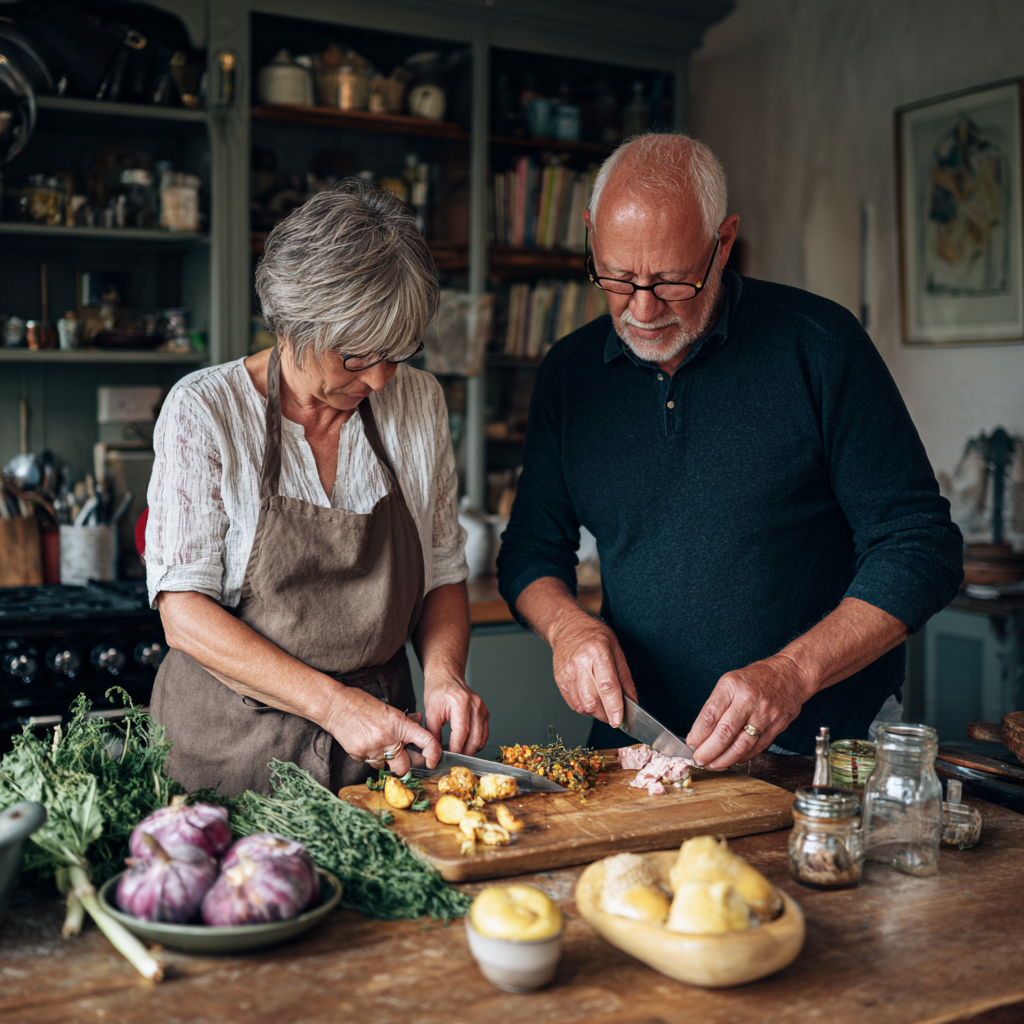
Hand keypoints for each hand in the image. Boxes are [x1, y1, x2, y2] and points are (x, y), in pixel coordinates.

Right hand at [325, 685, 441, 776]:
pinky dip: (372, 757)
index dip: (433, 754)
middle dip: (405, 764)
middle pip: (405, 766)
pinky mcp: (359, 756)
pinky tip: (366, 743)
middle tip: (403, 757)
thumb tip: (419, 724)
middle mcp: (388, 739)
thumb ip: (405, 720)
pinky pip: (372, 764)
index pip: (426, 741)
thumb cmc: (361, 703)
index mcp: (399, 724)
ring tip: (379, 745)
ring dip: (387, 761)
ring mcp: (373, 750)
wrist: (335, 706)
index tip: (432, 760)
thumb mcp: (389, 709)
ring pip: (387, 767)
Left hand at [423, 672, 488, 754]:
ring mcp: (482, 708)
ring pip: (481, 737)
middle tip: (453, 758)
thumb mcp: (430, 711)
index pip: (462, 731)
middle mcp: (475, 705)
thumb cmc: (438, 690)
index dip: (456, 748)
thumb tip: (435, 751)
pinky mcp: (485, 713)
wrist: (447, 676)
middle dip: (464, 752)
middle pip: (475, 737)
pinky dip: (477, 742)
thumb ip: (433, 732)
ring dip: (471, 749)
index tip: (449, 756)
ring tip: (459, 752)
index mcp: (461, 702)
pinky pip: (484, 733)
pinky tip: (466, 744)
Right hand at [549, 611, 637, 727]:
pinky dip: (585, 708)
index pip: (607, 686)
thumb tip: (632, 701)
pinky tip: (591, 699)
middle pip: (592, 700)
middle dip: (606, 714)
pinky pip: (573, 703)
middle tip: (614, 715)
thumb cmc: (594, 636)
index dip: (614, 707)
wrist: (568, 628)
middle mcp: (580, 663)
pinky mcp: (560, 680)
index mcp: (598, 652)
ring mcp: (567, 673)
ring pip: (582, 706)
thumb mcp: (617, 650)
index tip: (619, 721)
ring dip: (596, 713)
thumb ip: (625, 678)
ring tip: (603, 704)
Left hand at [685, 653, 811, 768]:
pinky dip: (742, 757)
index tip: (691, 745)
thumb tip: (699, 733)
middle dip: (708, 751)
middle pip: (724, 732)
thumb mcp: (730, 682)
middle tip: (699, 760)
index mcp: (732, 685)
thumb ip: (716, 705)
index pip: (710, 715)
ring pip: (741, 745)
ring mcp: (765, 714)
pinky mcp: (777, 725)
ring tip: (713, 765)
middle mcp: (748, 699)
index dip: (698, 735)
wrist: (791, 673)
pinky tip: (732, 759)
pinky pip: (757, 748)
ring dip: (724, 759)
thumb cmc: (756, 678)